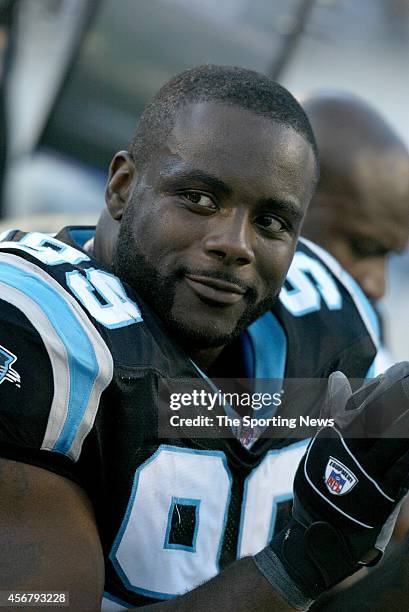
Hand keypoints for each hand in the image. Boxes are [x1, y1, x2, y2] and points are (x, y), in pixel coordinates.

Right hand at [265, 363, 408, 600]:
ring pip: (399, 443)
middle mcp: (354, 453)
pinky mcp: (385, 495)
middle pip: (386, 420)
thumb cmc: (319, 478)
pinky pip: (405, 470)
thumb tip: (337, 376)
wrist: (319, 526)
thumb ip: (333, 407)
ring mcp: (371, 474)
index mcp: (337, 437)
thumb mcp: (321, 440)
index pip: (366, 405)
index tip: (403, 369)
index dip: (388, 387)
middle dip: (405, 399)